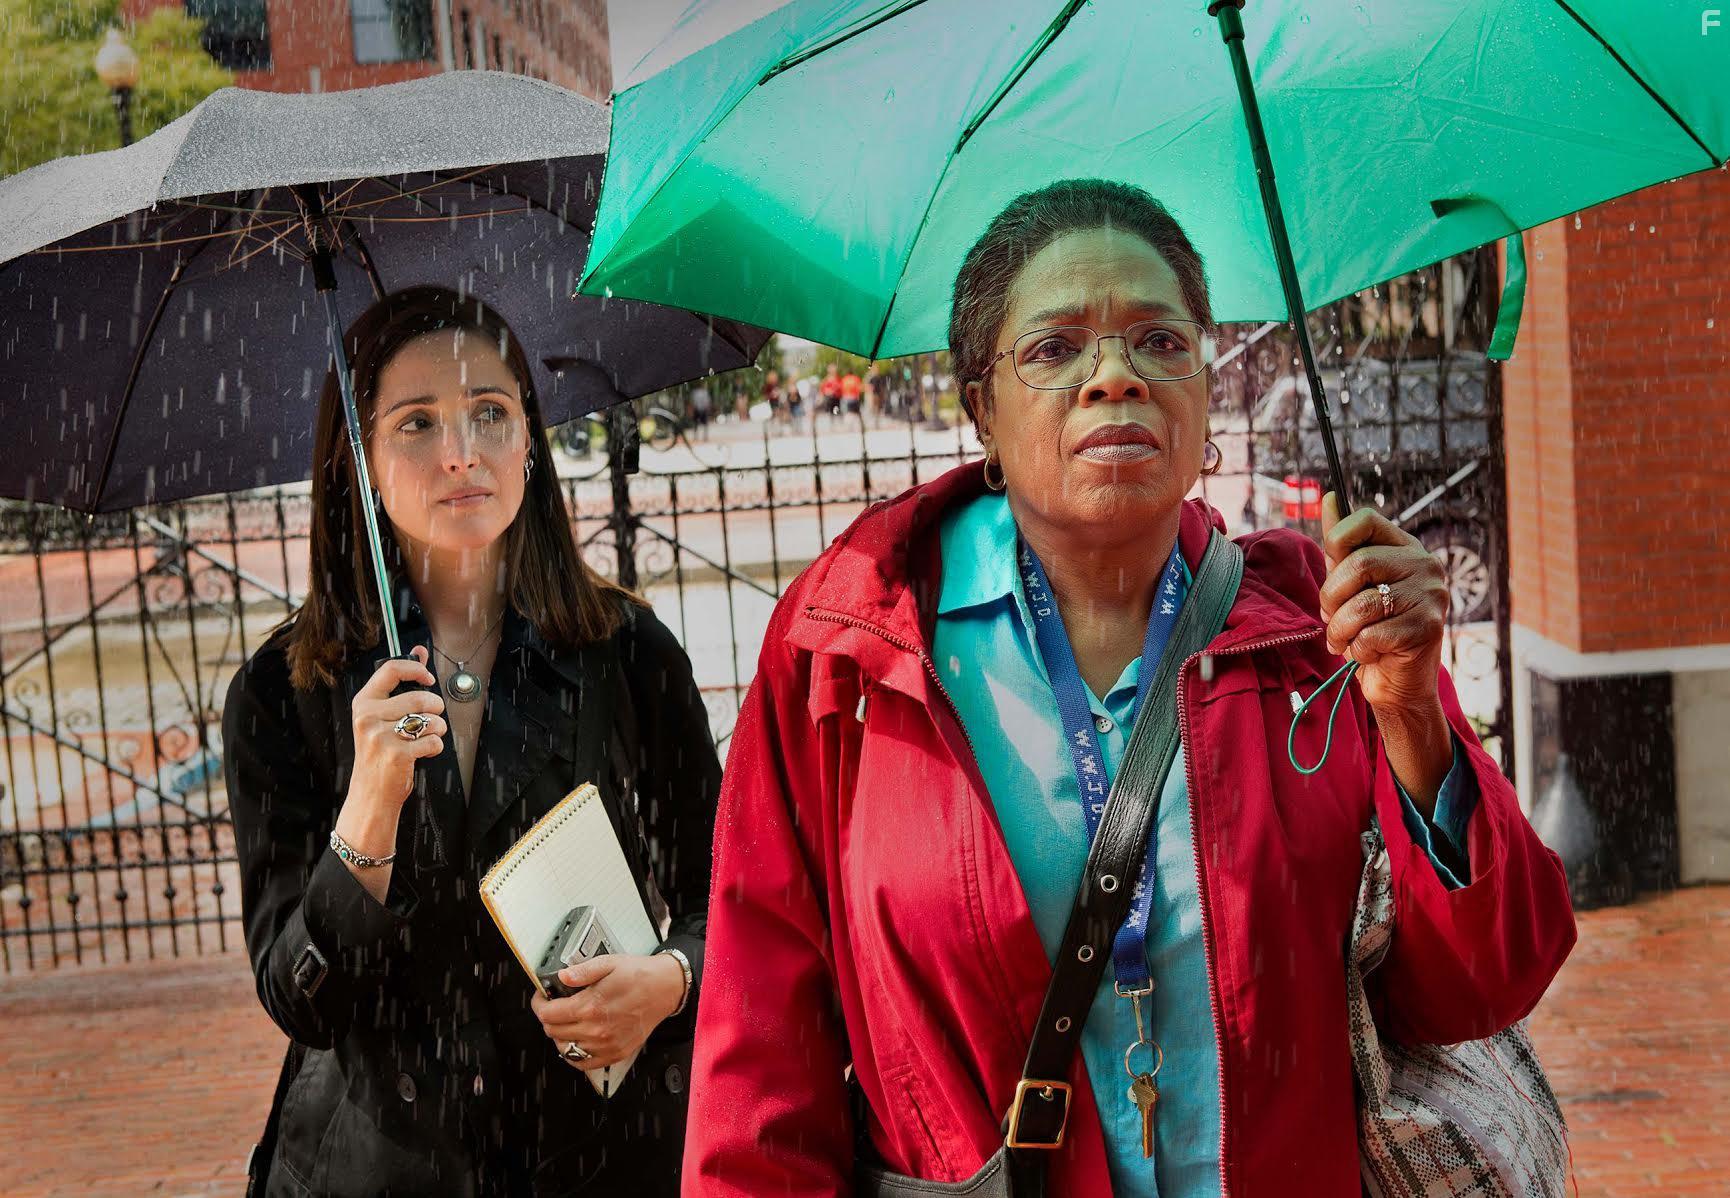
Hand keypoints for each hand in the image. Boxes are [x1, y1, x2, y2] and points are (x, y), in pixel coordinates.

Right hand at [346, 646, 445, 809]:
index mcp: (364, 702)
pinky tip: (423, 752)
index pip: (391, 669)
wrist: (370, 793)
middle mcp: (368, 717)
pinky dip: (436, 747)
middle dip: (436, 708)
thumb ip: (401, 684)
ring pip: (431, 719)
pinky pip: (433, 741)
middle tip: (430, 719)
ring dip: (438, 729)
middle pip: (420, 697)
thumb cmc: (379, 752)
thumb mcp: (382, 716)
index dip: (417, 669)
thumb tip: (420, 651)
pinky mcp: (396, 755)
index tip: (428, 679)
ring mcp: (381, 736)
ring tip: (426, 737)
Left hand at [530, 953, 685, 1070]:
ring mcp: (606, 1045)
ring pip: (565, 1049)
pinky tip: (576, 1040)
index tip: (541, 998)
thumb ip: (582, 971)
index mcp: (591, 1006)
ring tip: (565, 1021)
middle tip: (553, 1006)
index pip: (548, 1014)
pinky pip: (583, 1063)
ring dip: (559, 1035)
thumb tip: (561, 977)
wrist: (666, 988)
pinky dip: (574, 1054)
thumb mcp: (608, 963)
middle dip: (548, 1018)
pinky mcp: (615, 1053)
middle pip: (553, 1032)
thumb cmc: (639, 975)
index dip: (539, 1005)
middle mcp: (596, 1030)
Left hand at [1318, 493, 1449, 715]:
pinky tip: (1369, 653)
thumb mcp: (1351, 584)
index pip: (1365, 519)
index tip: (1332, 568)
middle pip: (1359, 564)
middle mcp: (1425, 564)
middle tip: (1331, 617)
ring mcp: (1431, 595)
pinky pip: (1372, 634)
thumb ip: (1341, 545)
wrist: (1398, 683)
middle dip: (1330, 597)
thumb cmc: (1371, 629)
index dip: (1336, 541)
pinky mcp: (1429, 628)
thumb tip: (1328, 497)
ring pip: (1362, 604)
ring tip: (1344, 640)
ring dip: (1340, 629)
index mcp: (1405, 547)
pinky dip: (1358, 650)